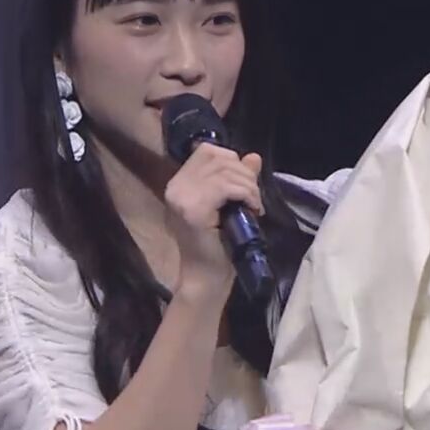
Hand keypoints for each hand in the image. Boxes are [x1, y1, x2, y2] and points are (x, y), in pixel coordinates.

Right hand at [163, 143, 263, 299]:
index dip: (233, 161)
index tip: (244, 185)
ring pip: (226, 171)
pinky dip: (246, 194)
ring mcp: (182, 197)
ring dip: (249, 186)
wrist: (207, 278)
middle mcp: (175, 186)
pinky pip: (226, 187)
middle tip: (254, 198)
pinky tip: (252, 208)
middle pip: (219, 158)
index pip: (207, 151)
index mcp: (178, 183)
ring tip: (254, 205)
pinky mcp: (193, 210)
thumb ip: (237, 179)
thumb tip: (253, 157)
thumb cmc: (218, 245)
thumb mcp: (230, 204)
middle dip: (245, 174)